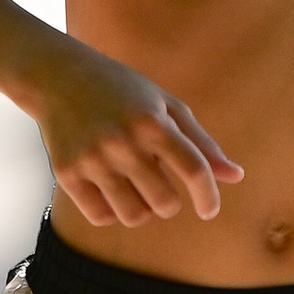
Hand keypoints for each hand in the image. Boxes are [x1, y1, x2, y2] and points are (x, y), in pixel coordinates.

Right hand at [37, 44, 241, 227]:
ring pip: (134, 215)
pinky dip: (111, 211)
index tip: (209, 210)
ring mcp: (92, 158)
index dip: (209, 196)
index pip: (194, 170)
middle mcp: (122, 141)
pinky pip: (101, 216)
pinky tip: (109, 190)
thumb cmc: (121, 90)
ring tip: (133, 186)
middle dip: (169, 200)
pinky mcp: (66, 172)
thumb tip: (235, 177)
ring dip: (141, 208)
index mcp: (152, 121)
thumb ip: (201, 143)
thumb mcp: (165, 105)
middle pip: (165, 202)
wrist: (58, 77)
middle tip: (158, 183)